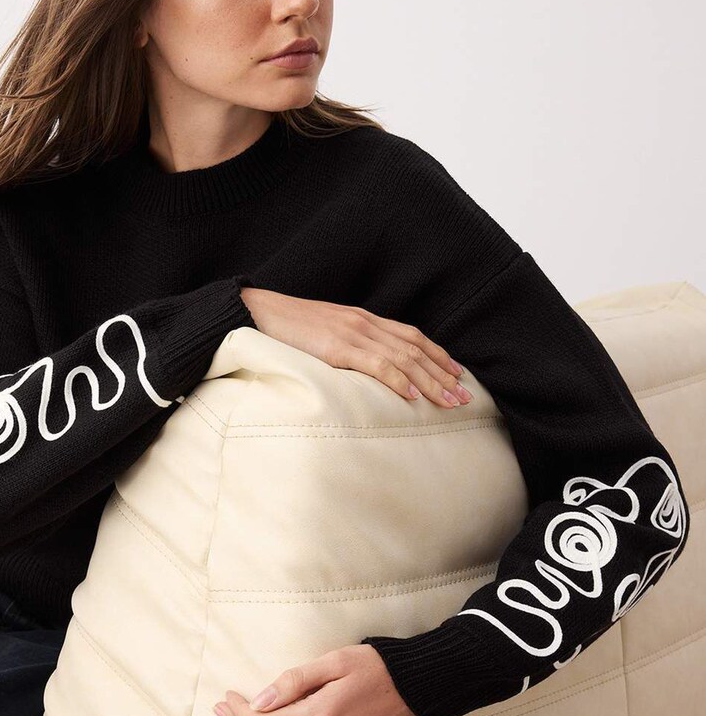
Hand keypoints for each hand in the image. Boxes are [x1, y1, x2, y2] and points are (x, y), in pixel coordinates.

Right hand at [239, 285, 472, 409]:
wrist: (251, 313)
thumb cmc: (281, 329)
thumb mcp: (320, 336)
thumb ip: (343, 347)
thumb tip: (358, 371)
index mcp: (360, 319)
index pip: (410, 336)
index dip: (436, 355)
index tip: (456, 374)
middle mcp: (363, 322)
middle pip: (414, 348)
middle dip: (443, 373)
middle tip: (465, 397)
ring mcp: (351, 333)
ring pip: (403, 358)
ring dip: (430, 381)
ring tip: (450, 402)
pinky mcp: (337, 346)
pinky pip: (376, 364)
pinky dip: (399, 380)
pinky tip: (413, 396)